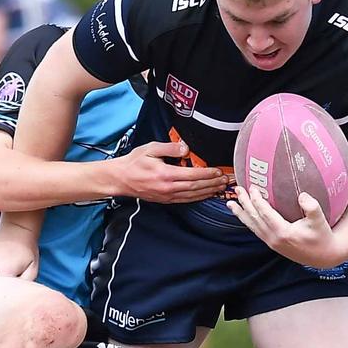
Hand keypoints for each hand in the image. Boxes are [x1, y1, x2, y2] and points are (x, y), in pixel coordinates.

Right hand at [111, 141, 230, 202]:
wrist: (120, 179)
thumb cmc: (134, 163)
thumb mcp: (150, 149)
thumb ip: (169, 148)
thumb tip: (185, 149)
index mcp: (166, 174)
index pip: (193, 175)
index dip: (208, 174)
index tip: (219, 171)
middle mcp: (169, 188)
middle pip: (197, 187)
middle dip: (214, 184)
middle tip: (227, 181)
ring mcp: (168, 196)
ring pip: (193, 195)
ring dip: (209, 191)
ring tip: (222, 187)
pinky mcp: (166, 200)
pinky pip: (186, 200)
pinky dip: (199, 197)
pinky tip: (206, 194)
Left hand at [227, 185, 347, 268]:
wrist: (323, 256)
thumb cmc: (322, 236)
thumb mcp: (320, 220)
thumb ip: (312, 207)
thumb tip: (302, 195)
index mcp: (284, 233)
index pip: (265, 214)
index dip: (257, 200)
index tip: (252, 187)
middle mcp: (274, 239)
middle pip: (255, 219)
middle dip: (245, 203)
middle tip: (238, 189)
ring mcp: (272, 243)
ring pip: (252, 226)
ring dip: (241, 213)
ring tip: (231, 203)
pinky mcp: (272, 244)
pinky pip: (256, 231)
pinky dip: (248, 221)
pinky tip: (244, 215)